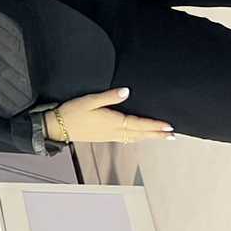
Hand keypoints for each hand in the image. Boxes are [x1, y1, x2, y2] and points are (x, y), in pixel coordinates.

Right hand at [46, 88, 171, 143]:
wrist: (58, 127)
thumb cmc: (72, 113)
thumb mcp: (89, 100)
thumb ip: (109, 97)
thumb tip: (125, 92)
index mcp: (112, 121)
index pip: (138, 124)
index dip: (154, 126)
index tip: (167, 127)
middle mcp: (113, 131)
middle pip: (140, 134)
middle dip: (157, 134)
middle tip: (172, 136)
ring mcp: (109, 136)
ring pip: (134, 138)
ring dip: (149, 136)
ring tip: (161, 136)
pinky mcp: (105, 137)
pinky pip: (126, 139)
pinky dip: (137, 137)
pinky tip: (139, 136)